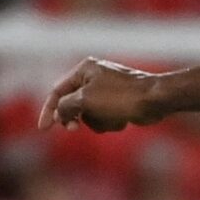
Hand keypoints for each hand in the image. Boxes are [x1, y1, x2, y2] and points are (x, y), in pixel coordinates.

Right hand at [40, 59, 163, 132]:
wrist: (156, 100)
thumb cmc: (121, 96)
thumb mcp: (85, 100)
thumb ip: (65, 106)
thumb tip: (59, 115)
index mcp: (85, 70)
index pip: (58, 91)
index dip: (49, 110)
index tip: (44, 129)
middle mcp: (94, 77)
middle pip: (72, 104)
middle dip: (75, 117)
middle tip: (74, 128)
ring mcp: (107, 91)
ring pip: (89, 114)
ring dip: (97, 121)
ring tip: (111, 118)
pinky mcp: (118, 103)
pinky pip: (104, 118)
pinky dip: (110, 122)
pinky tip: (123, 120)